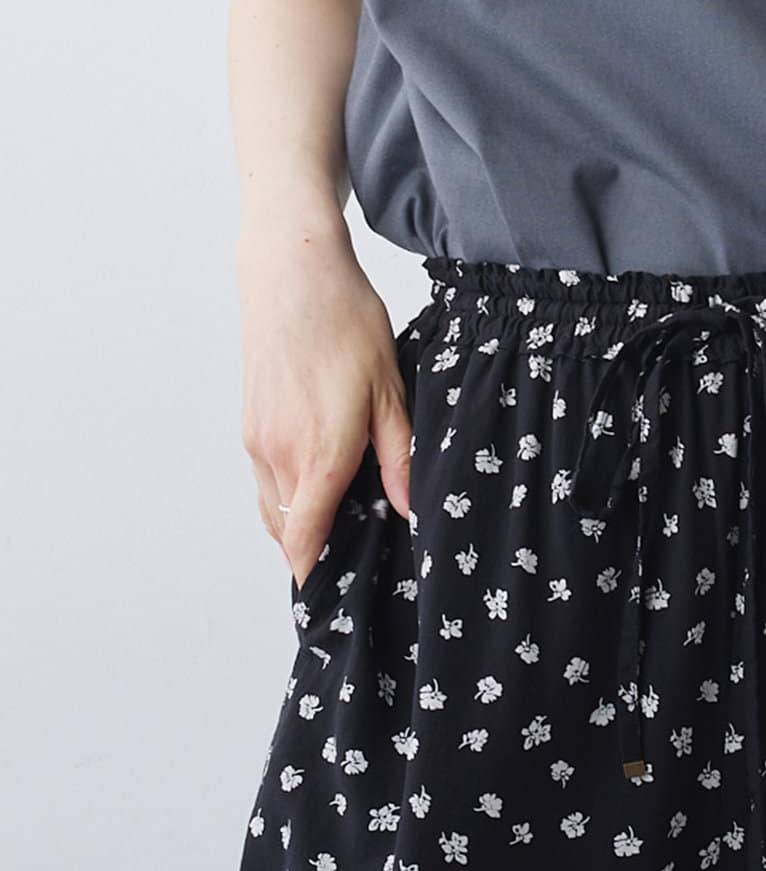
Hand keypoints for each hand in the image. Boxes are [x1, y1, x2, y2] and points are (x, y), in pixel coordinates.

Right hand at [236, 218, 413, 592]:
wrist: (292, 272)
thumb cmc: (346, 322)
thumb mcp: (391, 389)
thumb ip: (399, 455)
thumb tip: (410, 508)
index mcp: (318, 453)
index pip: (305, 539)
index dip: (316, 574)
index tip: (333, 597)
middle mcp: (278, 454)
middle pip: (287, 530)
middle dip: (314, 551)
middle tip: (353, 561)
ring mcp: (257, 438)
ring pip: (273, 505)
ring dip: (300, 522)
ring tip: (342, 522)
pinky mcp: (250, 421)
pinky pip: (267, 476)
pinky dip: (288, 492)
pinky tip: (322, 477)